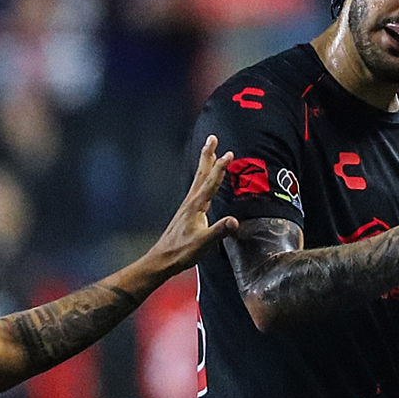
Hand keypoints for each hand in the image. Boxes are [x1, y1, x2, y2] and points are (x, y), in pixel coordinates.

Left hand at [145, 135, 239, 275]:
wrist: (163, 258)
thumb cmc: (183, 251)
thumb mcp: (204, 242)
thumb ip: (220, 230)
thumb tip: (235, 221)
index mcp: (196, 205)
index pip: (211, 182)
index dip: (221, 167)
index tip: (229, 153)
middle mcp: (191, 201)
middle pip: (202, 173)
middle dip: (208, 155)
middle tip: (212, 138)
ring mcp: (188, 205)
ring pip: (198, 178)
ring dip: (205, 163)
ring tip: (210, 151)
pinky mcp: (188, 211)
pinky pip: (198, 187)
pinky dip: (203, 177)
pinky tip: (204, 179)